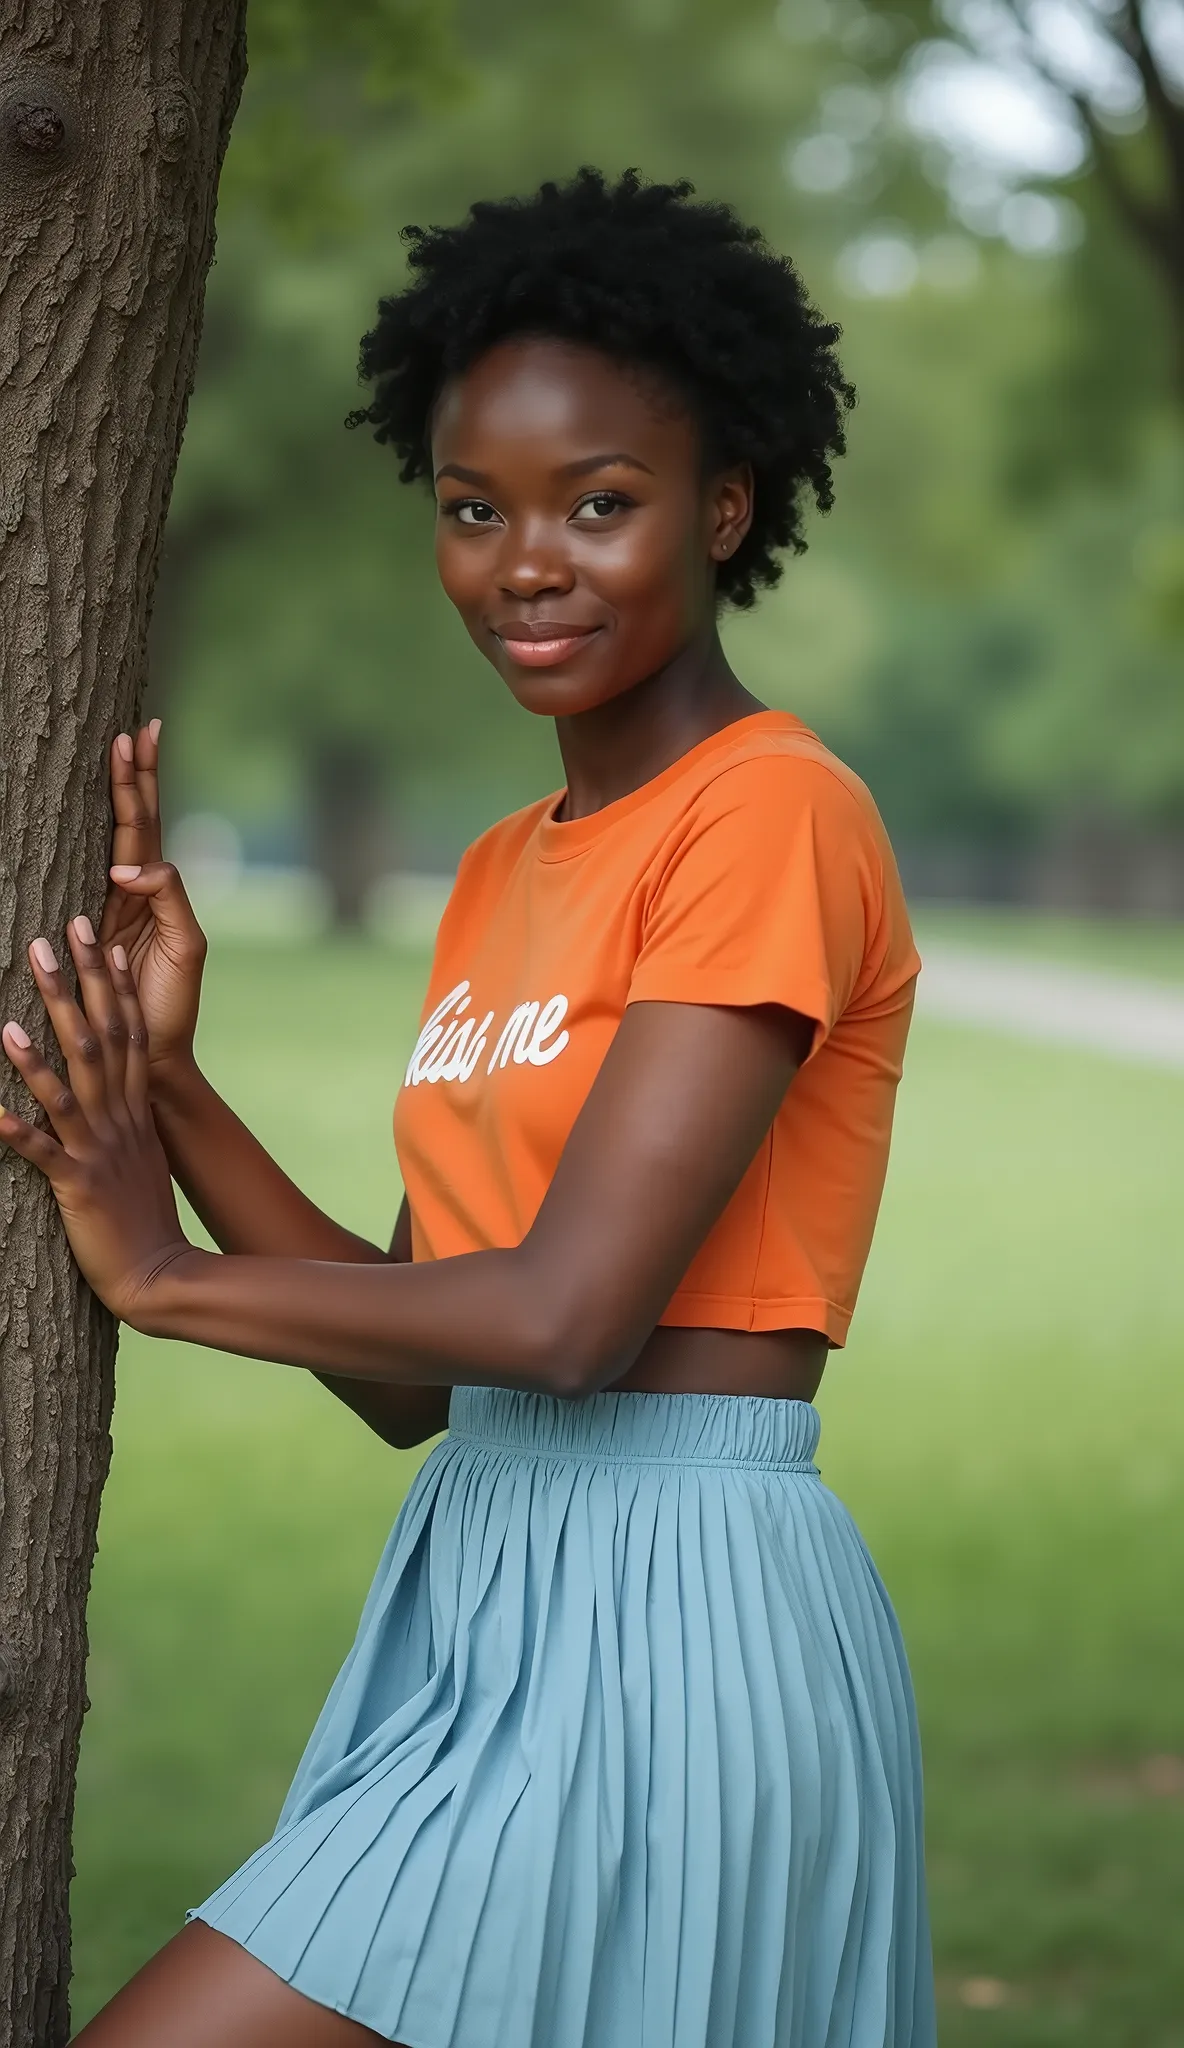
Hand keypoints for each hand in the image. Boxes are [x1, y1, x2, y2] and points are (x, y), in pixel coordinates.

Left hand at [0, 920, 192, 1323]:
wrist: (160, 1274)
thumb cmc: (145, 1219)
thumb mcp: (141, 1156)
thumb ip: (126, 1117)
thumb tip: (115, 1086)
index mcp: (135, 1110)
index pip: (129, 1033)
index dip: (113, 985)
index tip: (102, 942)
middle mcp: (120, 1121)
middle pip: (98, 1043)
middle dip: (73, 991)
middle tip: (50, 943)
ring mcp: (100, 1151)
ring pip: (68, 1091)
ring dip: (36, 1057)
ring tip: (8, 1021)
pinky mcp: (79, 1186)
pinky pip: (43, 1154)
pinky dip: (17, 1132)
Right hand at [97, 721, 207, 1079]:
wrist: (149, 1052)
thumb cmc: (172, 1003)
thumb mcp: (185, 945)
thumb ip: (167, 896)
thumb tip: (126, 865)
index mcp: (155, 891)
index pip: (148, 823)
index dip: (145, 781)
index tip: (145, 734)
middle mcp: (129, 890)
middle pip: (130, 820)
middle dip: (131, 774)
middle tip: (131, 730)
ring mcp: (104, 905)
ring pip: (108, 839)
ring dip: (113, 795)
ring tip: (115, 749)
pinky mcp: (83, 926)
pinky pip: (76, 872)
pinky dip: (80, 842)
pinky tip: (72, 810)